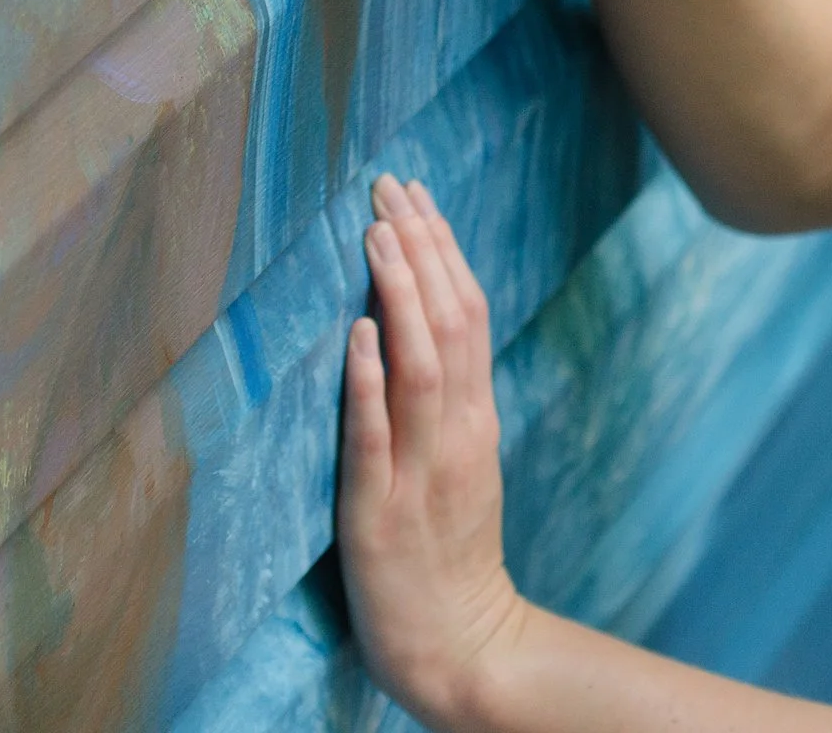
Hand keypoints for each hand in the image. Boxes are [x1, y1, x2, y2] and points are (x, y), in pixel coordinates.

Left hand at [339, 175, 523, 727]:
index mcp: (476, 417)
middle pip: (449, 322)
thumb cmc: (453, 553)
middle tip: (389, 186)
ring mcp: (420, 472)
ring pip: (421, 366)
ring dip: (398, 296)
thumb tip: (416, 323)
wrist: (463, 644)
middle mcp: (457, 433)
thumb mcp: (464, 462)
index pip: (468, 311)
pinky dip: (370, 384)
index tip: (413, 193)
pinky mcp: (379, 515)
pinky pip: (377, 439)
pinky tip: (356, 337)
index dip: (441, 248)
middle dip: (419, 249)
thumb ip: (448, 397)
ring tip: (376, 236)